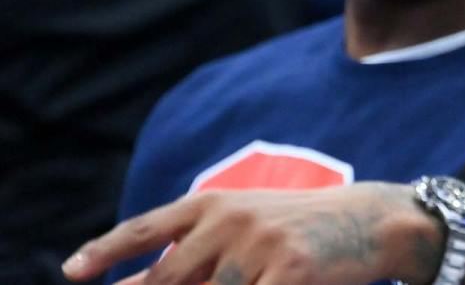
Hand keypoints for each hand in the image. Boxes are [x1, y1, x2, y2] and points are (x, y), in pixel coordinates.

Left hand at [61, 182, 443, 284]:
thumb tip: (137, 284)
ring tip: (255, 276)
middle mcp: (231, 219)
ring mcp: (260, 246)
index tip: (73, 273)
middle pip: (168, 279)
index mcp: (215, 203)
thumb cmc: (305, 230)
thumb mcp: (248, 226)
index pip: (147, 228)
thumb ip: (197, 254)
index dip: (106, 252)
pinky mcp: (290, 273)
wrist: (375, 220)